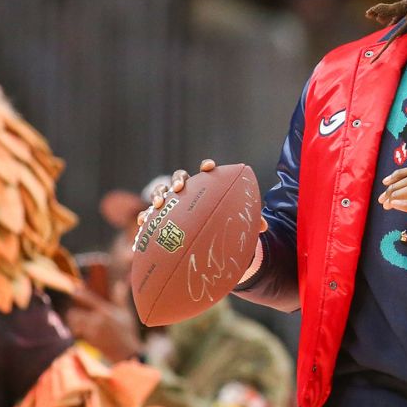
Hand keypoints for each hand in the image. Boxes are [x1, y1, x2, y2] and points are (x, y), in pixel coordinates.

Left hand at [66, 287, 142, 362]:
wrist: (126, 352)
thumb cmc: (127, 331)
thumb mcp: (125, 313)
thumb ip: (120, 298)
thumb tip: (120, 283)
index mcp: (107, 312)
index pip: (91, 300)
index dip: (81, 294)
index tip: (75, 290)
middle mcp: (98, 321)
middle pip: (76, 313)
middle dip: (74, 313)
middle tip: (74, 313)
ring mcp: (93, 331)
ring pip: (75, 324)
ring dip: (74, 323)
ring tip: (77, 323)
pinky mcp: (89, 340)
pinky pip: (78, 334)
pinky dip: (79, 332)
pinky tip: (84, 333)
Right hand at [136, 158, 266, 237]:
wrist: (204, 239)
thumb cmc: (222, 226)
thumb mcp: (237, 225)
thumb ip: (248, 222)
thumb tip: (264, 225)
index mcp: (206, 188)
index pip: (207, 173)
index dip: (207, 167)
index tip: (209, 167)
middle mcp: (187, 191)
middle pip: (180, 177)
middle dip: (178, 179)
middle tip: (179, 187)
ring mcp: (171, 202)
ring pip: (161, 191)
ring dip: (158, 194)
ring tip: (157, 204)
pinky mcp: (159, 217)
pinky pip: (149, 215)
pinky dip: (145, 218)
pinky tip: (142, 227)